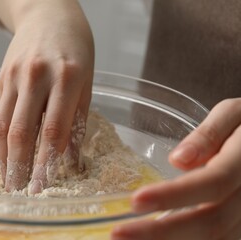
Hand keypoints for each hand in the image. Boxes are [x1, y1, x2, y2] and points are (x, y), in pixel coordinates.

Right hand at [0, 0, 93, 192]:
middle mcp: (36, 76)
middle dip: (19, 167)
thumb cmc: (75, 48)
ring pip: (3, 124)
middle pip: (21, 131)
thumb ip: (77, 120)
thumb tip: (72, 159)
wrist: (48, 14)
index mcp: (66, 77)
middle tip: (19, 193)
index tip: (44, 186)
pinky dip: (1, 138)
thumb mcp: (86, 81)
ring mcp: (14, 76)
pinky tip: (5, 155)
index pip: (53, 130)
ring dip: (5, 157)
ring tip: (8, 180)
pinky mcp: (1, 77)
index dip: (47, 163)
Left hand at [112, 98, 240, 239]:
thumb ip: (210, 134)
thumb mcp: (235, 115)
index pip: (212, 184)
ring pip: (216, 239)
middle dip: (162, 233)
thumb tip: (178, 160)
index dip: (174, 195)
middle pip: (211, 222)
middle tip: (119, 234)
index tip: (135, 201)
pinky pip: (219, 239)